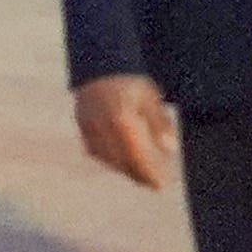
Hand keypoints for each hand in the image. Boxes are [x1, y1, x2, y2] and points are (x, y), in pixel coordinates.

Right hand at [76, 74, 178, 189]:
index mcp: (121, 119)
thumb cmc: (131, 82)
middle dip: (137, 174)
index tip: (159, 185)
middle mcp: (102, 125)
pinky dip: (110, 159)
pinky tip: (122, 161)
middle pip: (121, 160)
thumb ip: (159, 123)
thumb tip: (169, 148)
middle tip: (153, 185)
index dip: (147, 172)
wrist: (99, 65)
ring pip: (107, 157)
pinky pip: (96, 150)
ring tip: (140, 176)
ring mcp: (89, 126)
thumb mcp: (151, 98)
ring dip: (124, 168)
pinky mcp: (82, 126)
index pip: (136, 154)